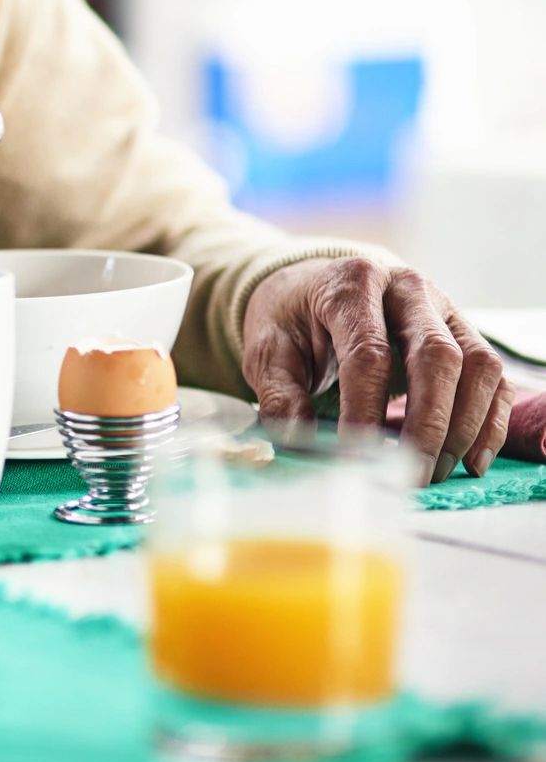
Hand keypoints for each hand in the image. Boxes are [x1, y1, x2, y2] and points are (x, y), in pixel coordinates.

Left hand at [242, 256, 512, 482]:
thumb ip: (280, 394)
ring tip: (434, 472)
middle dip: (429, 425)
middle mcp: (405, 288)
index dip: (366, 411)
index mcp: (351, 285)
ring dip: (464, 426)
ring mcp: (442, 307)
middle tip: (411, 476)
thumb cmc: (291, 320)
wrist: (310, 288)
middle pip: (436, 356)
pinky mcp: (465, 332)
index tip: (358, 459)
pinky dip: (490, 422)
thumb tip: (297, 441)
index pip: (369, 353)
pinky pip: (494, 377)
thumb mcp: (267, 349)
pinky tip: (469, 460)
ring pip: (476, 365)